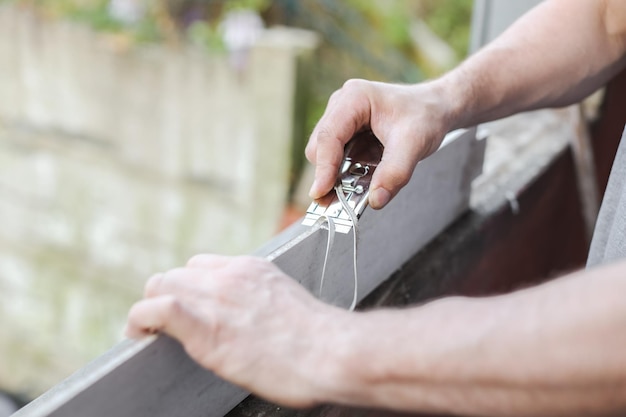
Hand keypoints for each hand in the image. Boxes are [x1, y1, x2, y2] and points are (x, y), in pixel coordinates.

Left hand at [125, 254, 352, 407]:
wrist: (332, 351)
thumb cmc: (321, 340)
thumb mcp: (290, 304)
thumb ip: (265, 303)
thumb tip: (259, 321)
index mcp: (252, 269)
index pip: (202, 265)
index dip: (190, 287)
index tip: (188, 307)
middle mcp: (230, 277)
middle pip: (177, 274)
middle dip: (166, 296)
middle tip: (162, 324)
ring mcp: (216, 299)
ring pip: (161, 285)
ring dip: (149, 308)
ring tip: (146, 332)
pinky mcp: (205, 328)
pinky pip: (156, 310)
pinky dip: (140, 320)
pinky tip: (138, 335)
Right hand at [306, 79, 454, 208]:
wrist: (435, 109)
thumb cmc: (425, 116)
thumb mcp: (415, 143)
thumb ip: (395, 172)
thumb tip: (375, 201)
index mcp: (354, 98)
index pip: (329, 136)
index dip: (323, 167)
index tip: (320, 194)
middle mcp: (342, 106)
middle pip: (321, 148)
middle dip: (329, 176)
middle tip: (341, 202)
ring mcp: (342, 121)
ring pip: (326, 156)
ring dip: (338, 177)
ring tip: (355, 193)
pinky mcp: (346, 135)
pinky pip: (338, 160)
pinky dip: (346, 175)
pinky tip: (363, 182)